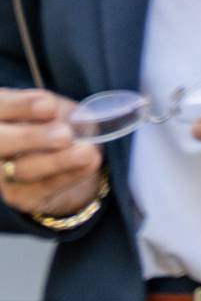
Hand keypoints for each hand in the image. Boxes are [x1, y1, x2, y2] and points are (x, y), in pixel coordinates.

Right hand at [0, 89, 105, 218]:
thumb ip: (57, 109)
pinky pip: (43, 187)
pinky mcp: (18, 195)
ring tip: (86, 152)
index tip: (49, 106)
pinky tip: (91, 163)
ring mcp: (1, 172)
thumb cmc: (60, 124)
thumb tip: (65, 114)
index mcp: (1, 114)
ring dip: (56, 161)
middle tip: (65, 135)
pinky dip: (69, 174)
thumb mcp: (61, 109)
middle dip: (31, 137)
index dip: (21, 105)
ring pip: (22, 168)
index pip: (1, 106)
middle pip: (1, 141)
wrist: (69, 163)